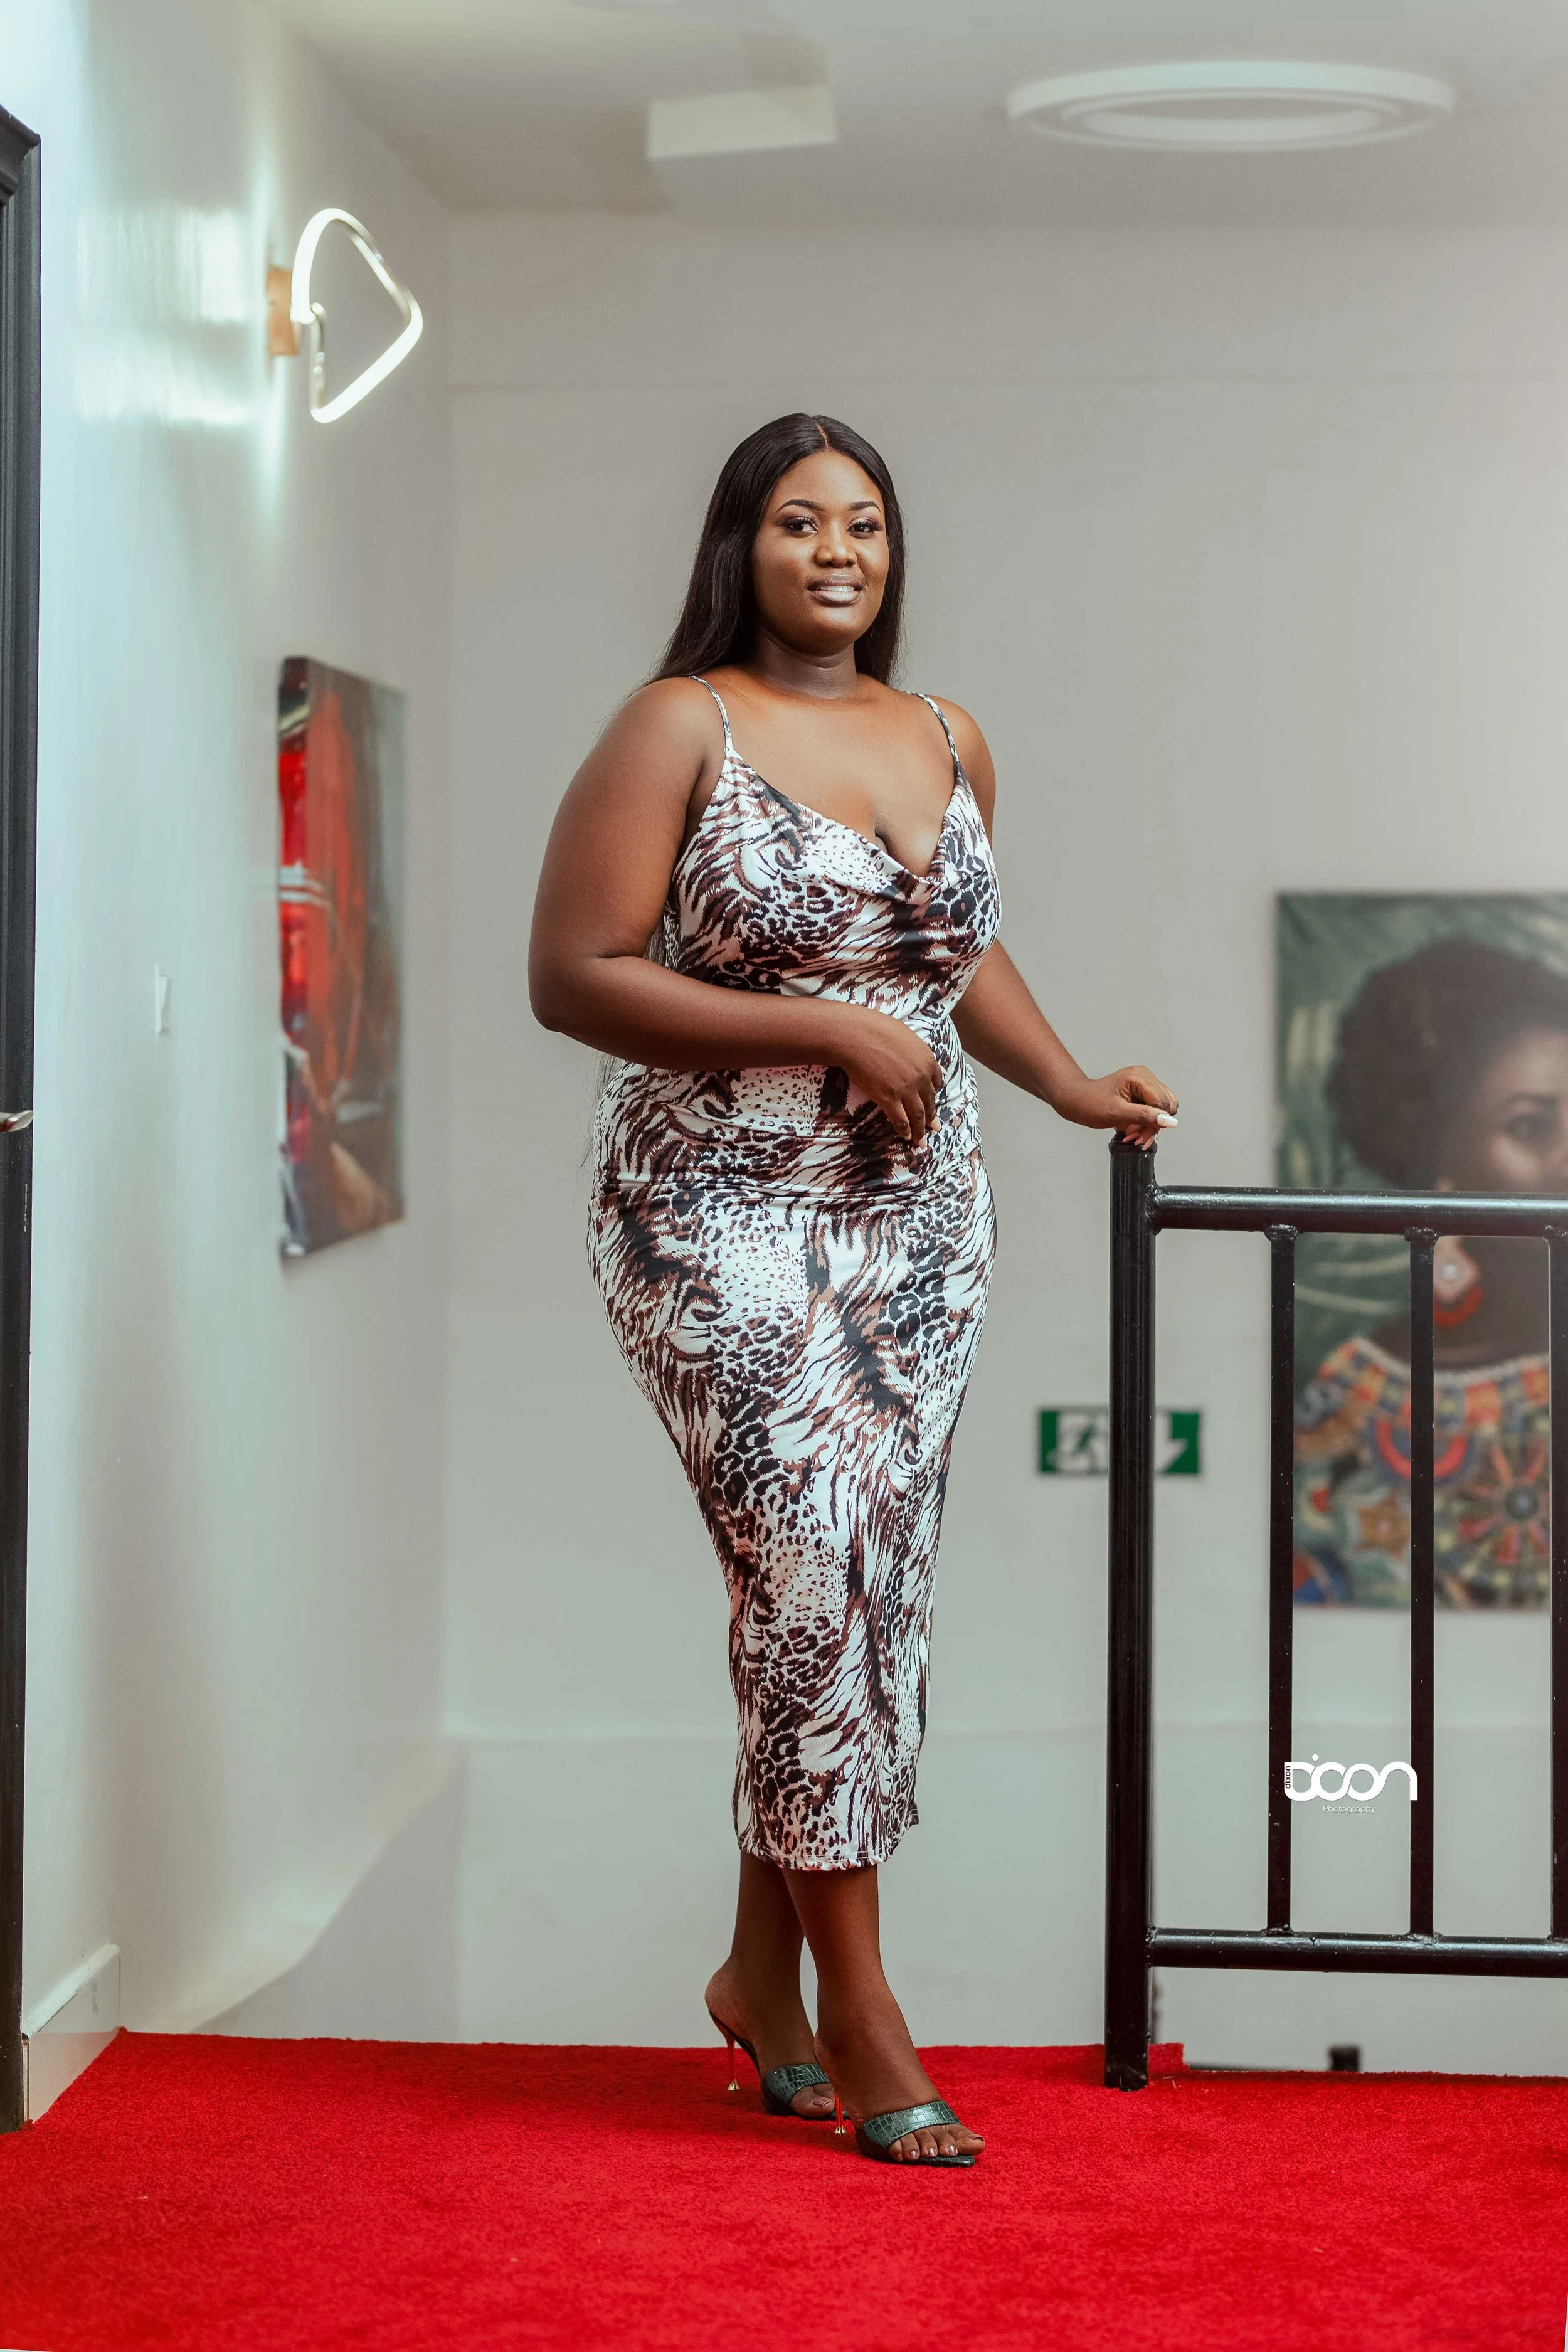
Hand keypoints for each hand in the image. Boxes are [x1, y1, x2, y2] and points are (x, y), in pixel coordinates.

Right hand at [830, 1005, 941, 1143]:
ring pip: (917, 1115)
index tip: (932, 1102)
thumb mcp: (905, 1035)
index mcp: (927, 1060)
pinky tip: (905, 1136)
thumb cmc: (876, 1028)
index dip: (933, 1095)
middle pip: (929, 1101)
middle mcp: (921, 1077)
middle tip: (933, 1128)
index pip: (936, 1083)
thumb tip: (917, 1055)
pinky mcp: (888, 1099)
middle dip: (931, 1117)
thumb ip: (915, 1049)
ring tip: (921, 1140)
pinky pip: (900, 1120)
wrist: (856, 1035)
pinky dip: (904, 1130)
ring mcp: (906, 1090)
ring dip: (920, 1130)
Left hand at [1061, 1066, 1178, 1152]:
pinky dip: (1144, 1122)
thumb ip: (1145, 1116)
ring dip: (1148, 1125)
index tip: (1139, 1135)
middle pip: (1166, 1106)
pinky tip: (1131, 1127)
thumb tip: (1169, 1121)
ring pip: (1162, 1110)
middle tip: (1134, 1135)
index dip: (1155, 1122)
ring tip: (1130, 1132)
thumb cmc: (1089, 1103)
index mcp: (1140, 1077)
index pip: (1163, 1103)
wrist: (1075, 1100)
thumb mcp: (1117, 1113)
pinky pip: (1153, 1110)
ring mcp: (1144, 1084)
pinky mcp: (1141, 1093)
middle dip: (1152, 1124)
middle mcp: (1145, 1077)